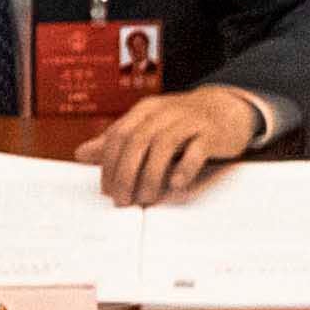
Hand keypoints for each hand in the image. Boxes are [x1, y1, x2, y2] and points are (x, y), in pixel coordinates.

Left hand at [81, 85, 266, 197]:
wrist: (227, 109)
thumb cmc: (183, 123)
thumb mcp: (148, 126)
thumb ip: (118, 141)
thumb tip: (81, 154)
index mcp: (145, 110)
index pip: (119, 135)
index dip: (109, 164)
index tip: (107, 190)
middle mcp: (165, 112)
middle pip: (138, 141)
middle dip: (126, 173)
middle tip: (123, 199)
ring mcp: (190, 121)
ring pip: (163, 146)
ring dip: (151, 175)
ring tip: (146, 198)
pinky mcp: (212, 134)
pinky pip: (197, 150)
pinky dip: (184, 167)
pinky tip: (176, 184)